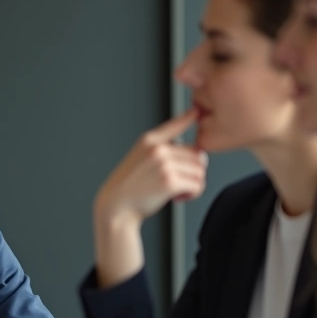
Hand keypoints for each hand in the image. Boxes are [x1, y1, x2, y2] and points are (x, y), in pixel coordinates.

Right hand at [93, 109, 206, 226]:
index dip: (190, 116)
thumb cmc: (131, 186)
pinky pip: (197, 185)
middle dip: (193, 171)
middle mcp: (158, 149)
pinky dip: (192, 194)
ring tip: (177, 191)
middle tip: (180, 183)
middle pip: (198, 155)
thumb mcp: (140, 158)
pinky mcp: (170, 181)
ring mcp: (164, 164)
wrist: (117, 207)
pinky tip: (177, 198)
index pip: (177, 124)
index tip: (198, 110)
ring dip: (193, 184)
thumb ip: (164, 149)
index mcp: (149, 140)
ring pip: (200, 171)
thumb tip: (200, 153)